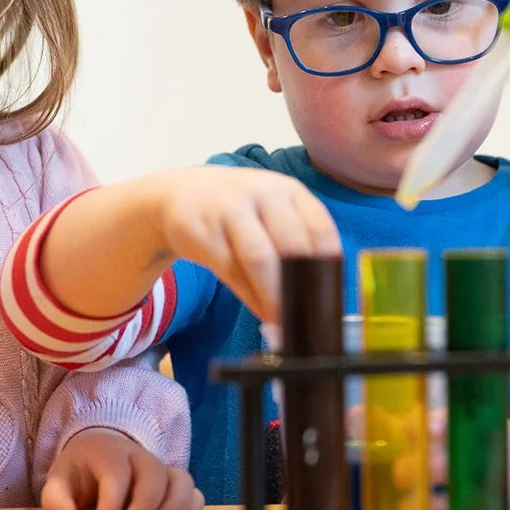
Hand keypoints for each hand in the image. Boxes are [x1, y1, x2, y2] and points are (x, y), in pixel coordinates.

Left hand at [40, 427, 204, 509]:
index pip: (116, 471)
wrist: (101, 452)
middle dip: (145, 502)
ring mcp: (162, 471)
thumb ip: (56, 499)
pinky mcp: (175, 487)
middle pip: (153, 473)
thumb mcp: (59, 481)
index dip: (112, 499)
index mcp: (110, 453)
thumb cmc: (80, 473)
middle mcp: (140, 458)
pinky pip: (193, 493)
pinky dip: (191, 509)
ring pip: (180, 480)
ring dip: (175, 504)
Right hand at [154, 167, 340, 322]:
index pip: (320, 228)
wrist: (179, 194)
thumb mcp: (271, 211)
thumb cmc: (239, 210)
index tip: (329, 294)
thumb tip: (317, 294)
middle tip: (307, 316)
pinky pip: (231, 270)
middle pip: (291, 243)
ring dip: (274, 294)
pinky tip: (260, 310)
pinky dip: (249, 296)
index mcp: (289, 190)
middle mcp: (263, 194)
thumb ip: (295, 240)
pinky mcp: (203, 231)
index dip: (328, 265)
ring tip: (282, 319)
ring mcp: (230, 210)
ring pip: (260, 258)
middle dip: (301, 285)